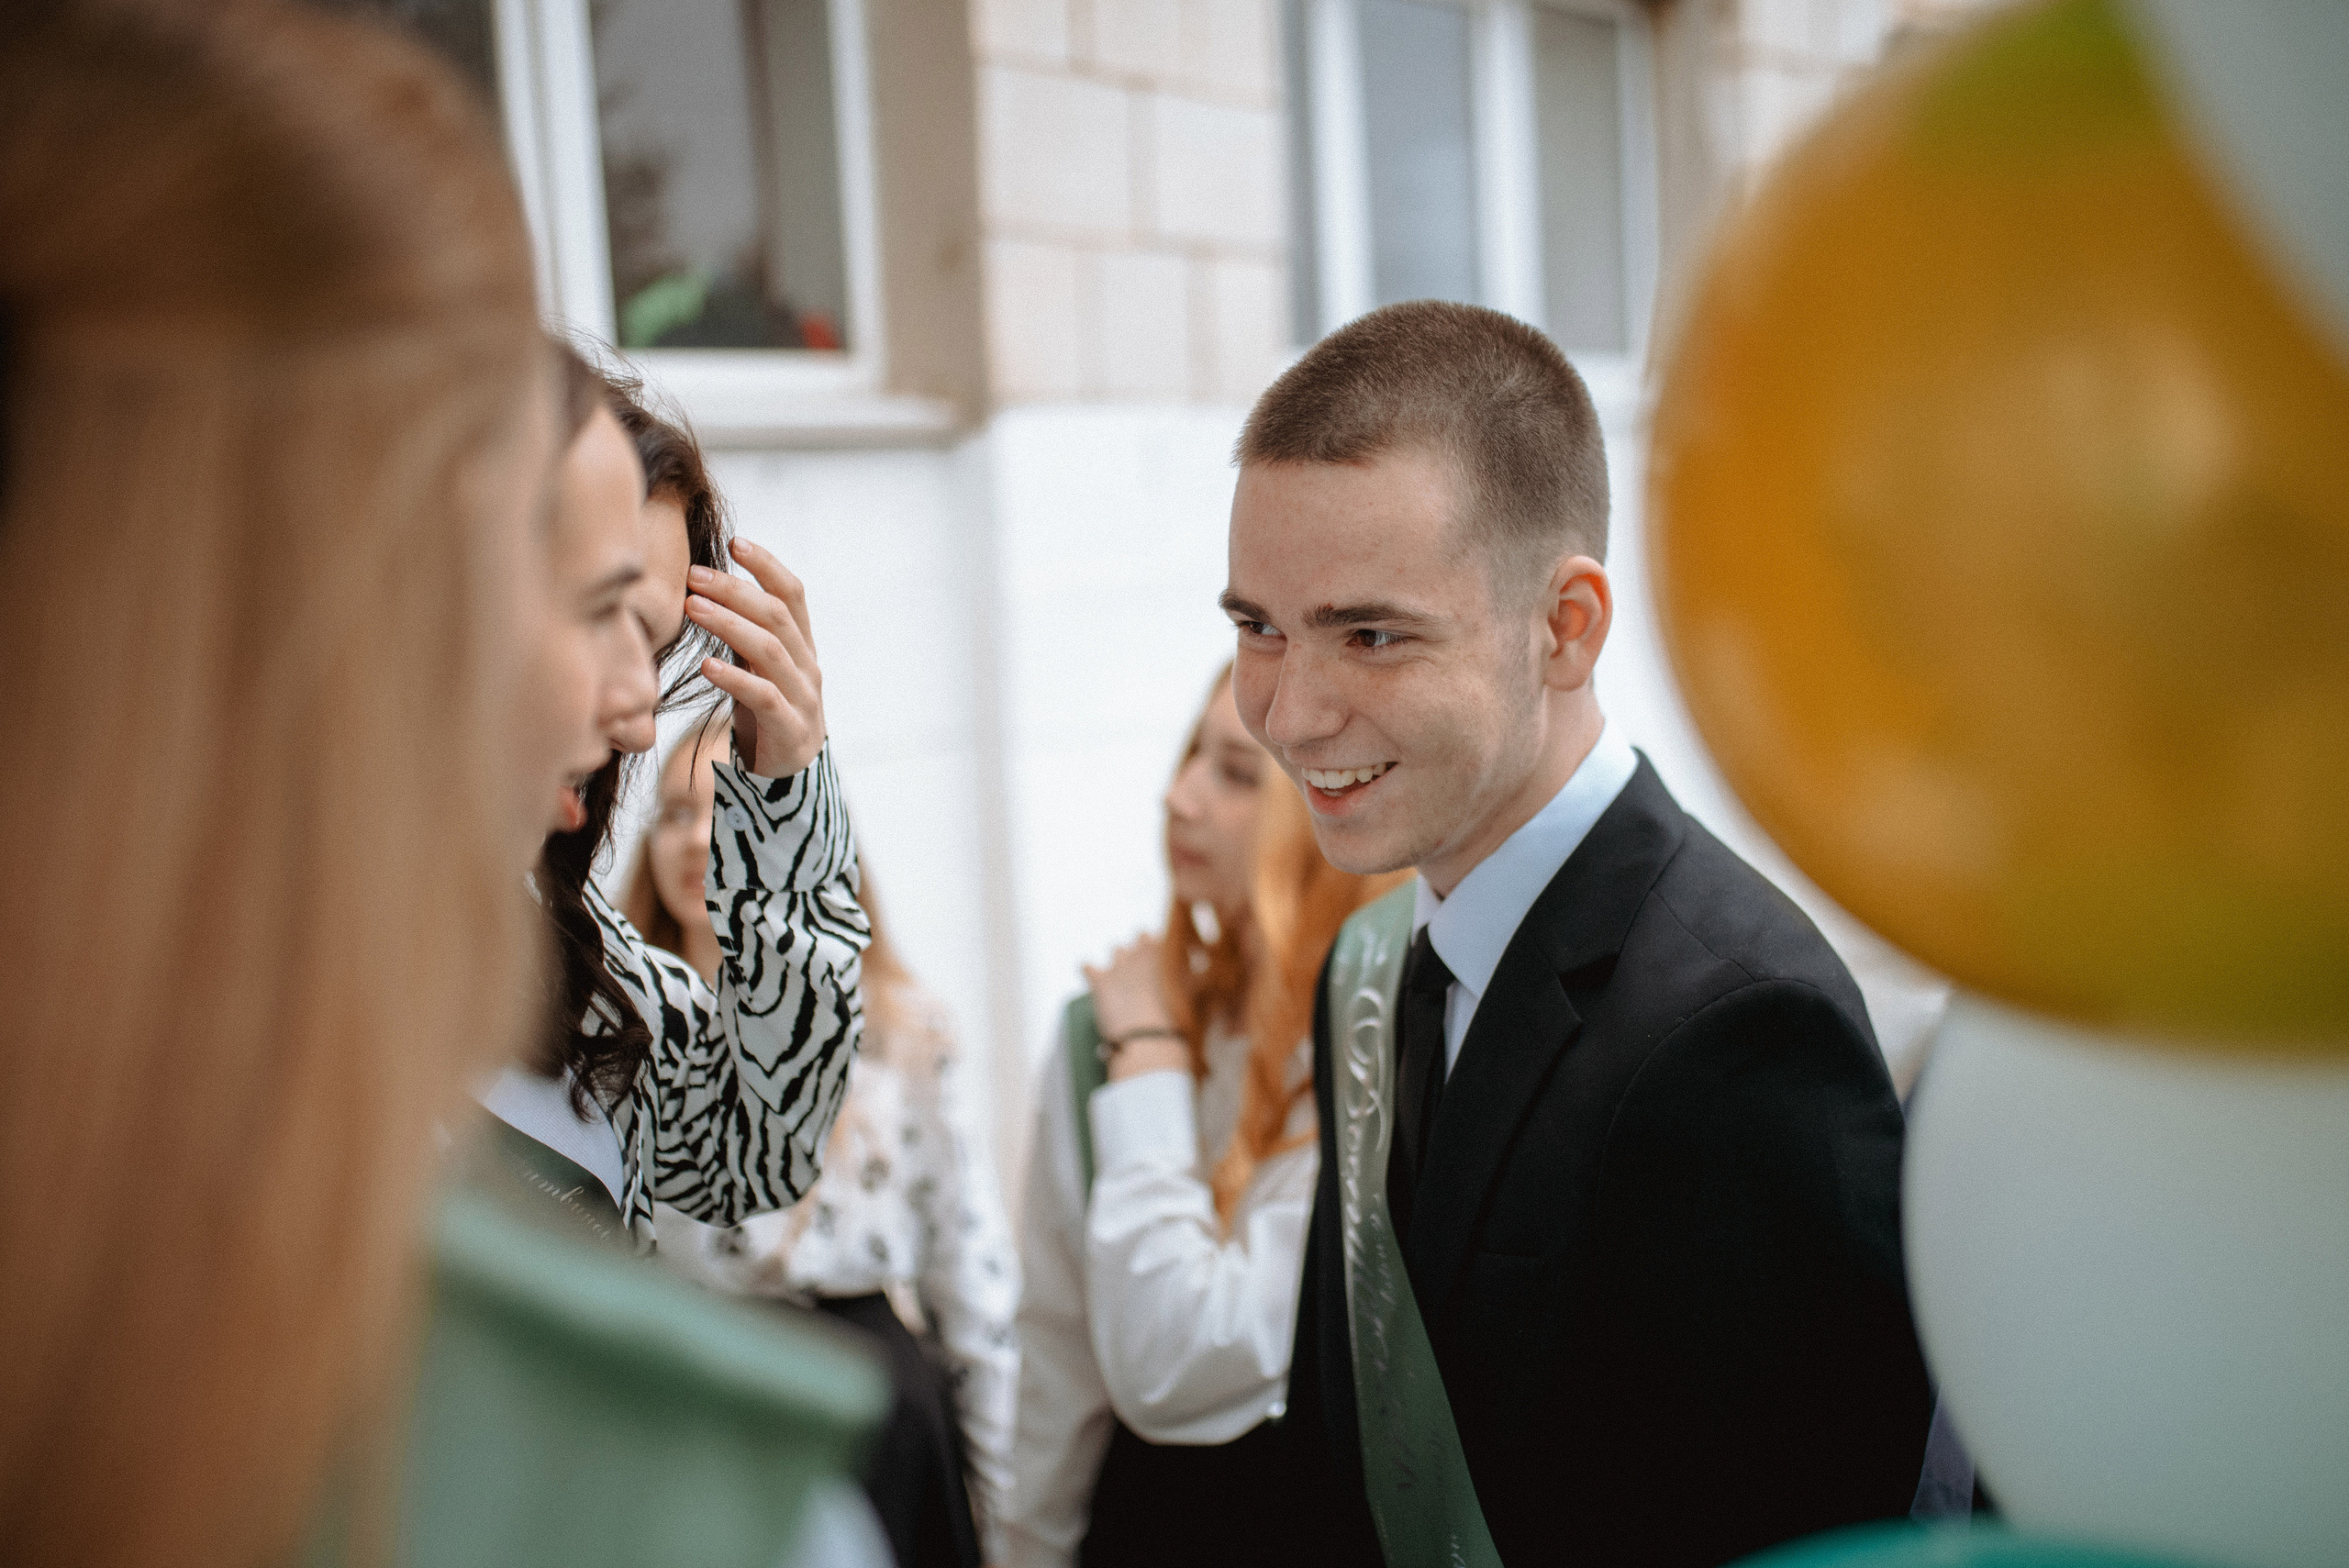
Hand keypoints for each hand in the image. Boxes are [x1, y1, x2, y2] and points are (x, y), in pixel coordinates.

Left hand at [685, 538, 825, 778]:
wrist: (788, 773)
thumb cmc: (763, 710)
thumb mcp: (757, 665)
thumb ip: (744, 630)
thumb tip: (704, 584)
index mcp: (802, 645)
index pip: (793, 594)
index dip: (767, 565)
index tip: (734, 542)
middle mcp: (808, 666)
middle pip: (778, 616)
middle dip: (735, 590)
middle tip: (694, 575)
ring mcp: (803, 698)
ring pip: (770, 651)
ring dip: (729, 625)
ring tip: (692, 608)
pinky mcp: (790, 730)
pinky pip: (765, 698)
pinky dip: (735, 679)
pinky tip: (707, 666)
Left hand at [1082, 935, 1186, 1081]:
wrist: (1149, 1038)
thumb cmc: (1175, 1019)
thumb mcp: (1194, 994)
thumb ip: (1196, 978)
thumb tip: (1201, 972)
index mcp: (1164, 955)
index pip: (1156, 939)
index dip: (1156, 947)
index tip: (1159, 957)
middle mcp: (1141, 954)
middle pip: (1137, 944)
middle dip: (1138, 954)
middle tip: (1143, 973)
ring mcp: (1119, 966)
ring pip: (1117, 951)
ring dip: (1120, 961)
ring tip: (1122, 978)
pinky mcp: (1100, 981)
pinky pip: (1087, 966)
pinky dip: (1089, 970)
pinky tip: (1091, 975)